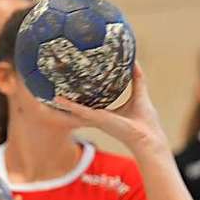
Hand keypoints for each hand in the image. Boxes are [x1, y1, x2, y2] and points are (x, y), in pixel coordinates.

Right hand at [53, 64, 170, 158]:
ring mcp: (97, 118)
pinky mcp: (98, 118)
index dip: (83, 94)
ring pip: (75, 109)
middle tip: (55, 91)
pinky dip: (69, 105)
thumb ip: (136, 79)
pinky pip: (79, 110)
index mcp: (106, 112)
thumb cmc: (144, 121)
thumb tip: (134, 62)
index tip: (74, 85)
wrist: (148, 137)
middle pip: (79, 107)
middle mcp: (99, 116)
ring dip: (63, 103)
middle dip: (67, 101)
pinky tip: (58, 99)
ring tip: (50, 94)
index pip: (91, 102)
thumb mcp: (139, 94)